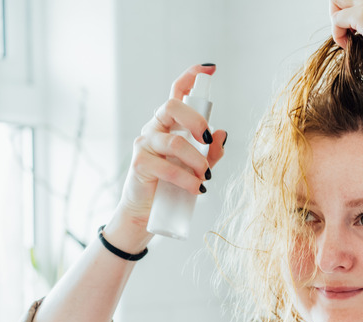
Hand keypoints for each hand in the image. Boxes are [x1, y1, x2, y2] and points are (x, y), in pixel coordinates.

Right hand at [113, 64, 226, 241]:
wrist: (147, 212)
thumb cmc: (173, 186)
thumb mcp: (198, 168)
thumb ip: (211, 152)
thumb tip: (223, 134)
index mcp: (170, 124)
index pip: (177, 93)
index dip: (190, 76)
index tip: (210, 69)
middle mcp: (155, 128)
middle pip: (172, 106)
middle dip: (196, 119)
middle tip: (207, 139)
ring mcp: (144, 144)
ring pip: (174, 142)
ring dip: (196, 160)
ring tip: (205, 178)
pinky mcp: (139, 163)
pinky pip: (165, 165)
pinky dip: (185, 178)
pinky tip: (197, 188)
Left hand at [329, 0, 362, 72]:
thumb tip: (361, 37)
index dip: (354, 9)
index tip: (359, 30)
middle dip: (340, 11)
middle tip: (349, 32)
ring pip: (336, 0)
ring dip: (337, 20)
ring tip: (347, 40)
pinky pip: (336, 20)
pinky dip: (338, 35)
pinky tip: (348, 46)